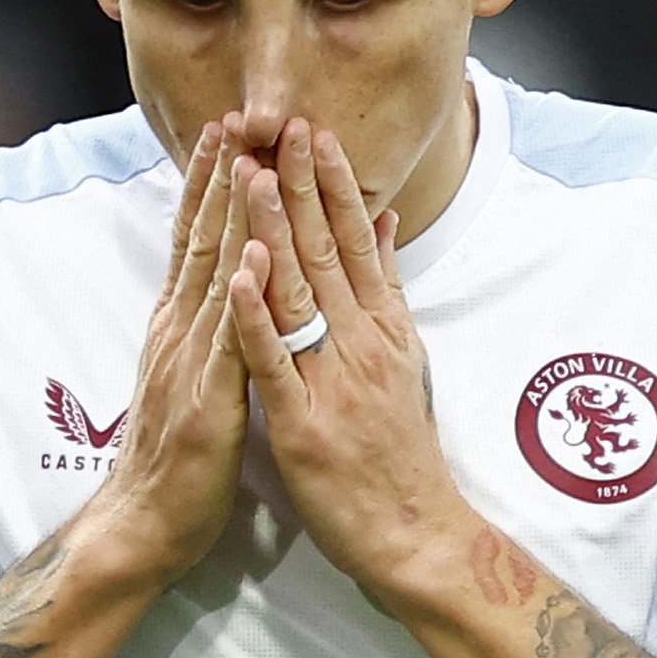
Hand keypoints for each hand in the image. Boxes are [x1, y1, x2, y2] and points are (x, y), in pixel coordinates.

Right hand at [81, 122, 253, 582]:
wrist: (145, 524)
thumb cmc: (180, 457)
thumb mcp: (197, 376)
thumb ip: (212, 329)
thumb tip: (231, 285)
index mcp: (182, 326)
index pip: (197, 240)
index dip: (211, 184)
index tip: (228, 130)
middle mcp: (180, 331)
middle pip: (203, 241)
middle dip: (221, 177)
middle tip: (239, 116)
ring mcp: (190, 362)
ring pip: (215, 277)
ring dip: (231, 217)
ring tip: (248, 161)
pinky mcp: (207, 401)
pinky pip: (229, 341)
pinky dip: (241, 297)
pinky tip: (255, 259)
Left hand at [226, 120, 467, 588]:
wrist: (415, 533)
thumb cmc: (400, 449)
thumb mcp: (406, 358)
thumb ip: (388, 289)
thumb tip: (383, 222)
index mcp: (383, 327)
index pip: (354, 240)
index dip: (333, 183)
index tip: (311, 130)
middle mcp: (362, 343)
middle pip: (327, 252)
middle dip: (303, 184)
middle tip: (282, 124)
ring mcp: (333, 381)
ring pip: (300, 293)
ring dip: (276, 232)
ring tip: (254, 175)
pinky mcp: (303, 422)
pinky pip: (274, 362)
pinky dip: (257, 316)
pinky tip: (241, 275)